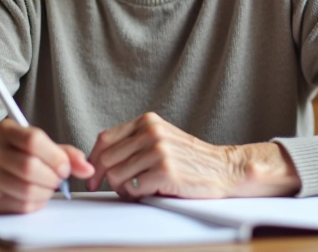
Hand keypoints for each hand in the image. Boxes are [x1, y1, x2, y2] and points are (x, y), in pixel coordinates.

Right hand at [0, 120, 94, 212]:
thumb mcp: (43, 146)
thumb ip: (67, 154)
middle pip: (29, 167)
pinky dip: (37, 203)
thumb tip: (88, 169)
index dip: (55, 157)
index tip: (65, 167)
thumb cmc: (23, 155)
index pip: (32, 140)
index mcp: (5, 130)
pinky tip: (37, 195)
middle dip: (52, 177)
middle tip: (59, 179)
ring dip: (46, 191)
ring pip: (26, 189)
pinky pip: (21, 205)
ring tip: (48, 186)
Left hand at [86, 112, 300, 198]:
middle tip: (119, 189)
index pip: (105, 139)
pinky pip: (132, 188)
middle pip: (106, 159)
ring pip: (116, 176)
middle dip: (106, 179)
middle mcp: (151, 132)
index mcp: (147, 121)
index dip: (93, 161)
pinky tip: (150, 193)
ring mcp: (158, 150)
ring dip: (122, 189)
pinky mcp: (164, 170)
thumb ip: (134, 143)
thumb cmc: (191, 160)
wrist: (224, 169)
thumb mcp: (161, 139)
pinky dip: (136, 196)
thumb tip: (97, 161)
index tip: (92, 176)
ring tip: (139, 190)